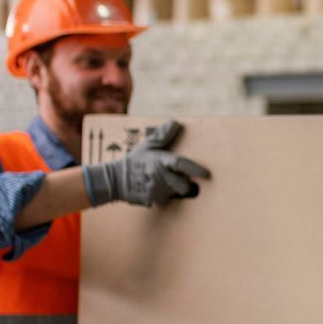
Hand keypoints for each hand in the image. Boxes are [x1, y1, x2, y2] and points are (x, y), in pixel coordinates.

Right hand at [87, 120, 210, 207]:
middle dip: (185, 184)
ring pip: (176, 193)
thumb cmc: (134, 160)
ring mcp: (157, 190)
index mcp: (160, 161)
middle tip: (181, 179)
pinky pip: (168, 199)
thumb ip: (162, 135)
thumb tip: (176, 122)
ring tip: (163, 181)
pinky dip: (166, 195)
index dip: (194, 169)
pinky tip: (156, 188)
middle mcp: (160, 176)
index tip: (206, 174)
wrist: (115, 180)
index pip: (180, 164)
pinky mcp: (154, 200)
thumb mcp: (147, 146)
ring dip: (174, 188)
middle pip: (183, 185)